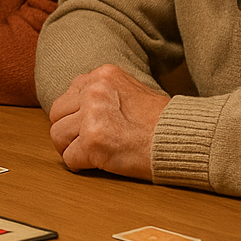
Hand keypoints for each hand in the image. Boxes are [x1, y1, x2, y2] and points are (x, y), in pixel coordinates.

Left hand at [47, 64, 169, 179]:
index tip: (88, 125)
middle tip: (83, 143)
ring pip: (57, 136)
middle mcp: (93, 91)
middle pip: (57, 114)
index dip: (75, 114)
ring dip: (71, 148)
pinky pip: (69, 158)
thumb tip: (77, 107)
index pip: (69, 94)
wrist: (184, 139)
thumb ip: (104, 94)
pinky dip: (80, 165)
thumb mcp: (131, 90)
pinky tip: (99, 164)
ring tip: (91, 154)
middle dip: (68, 131)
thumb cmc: (163, 121)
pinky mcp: (94, 142)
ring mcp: (92, 116)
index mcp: (102, 75)